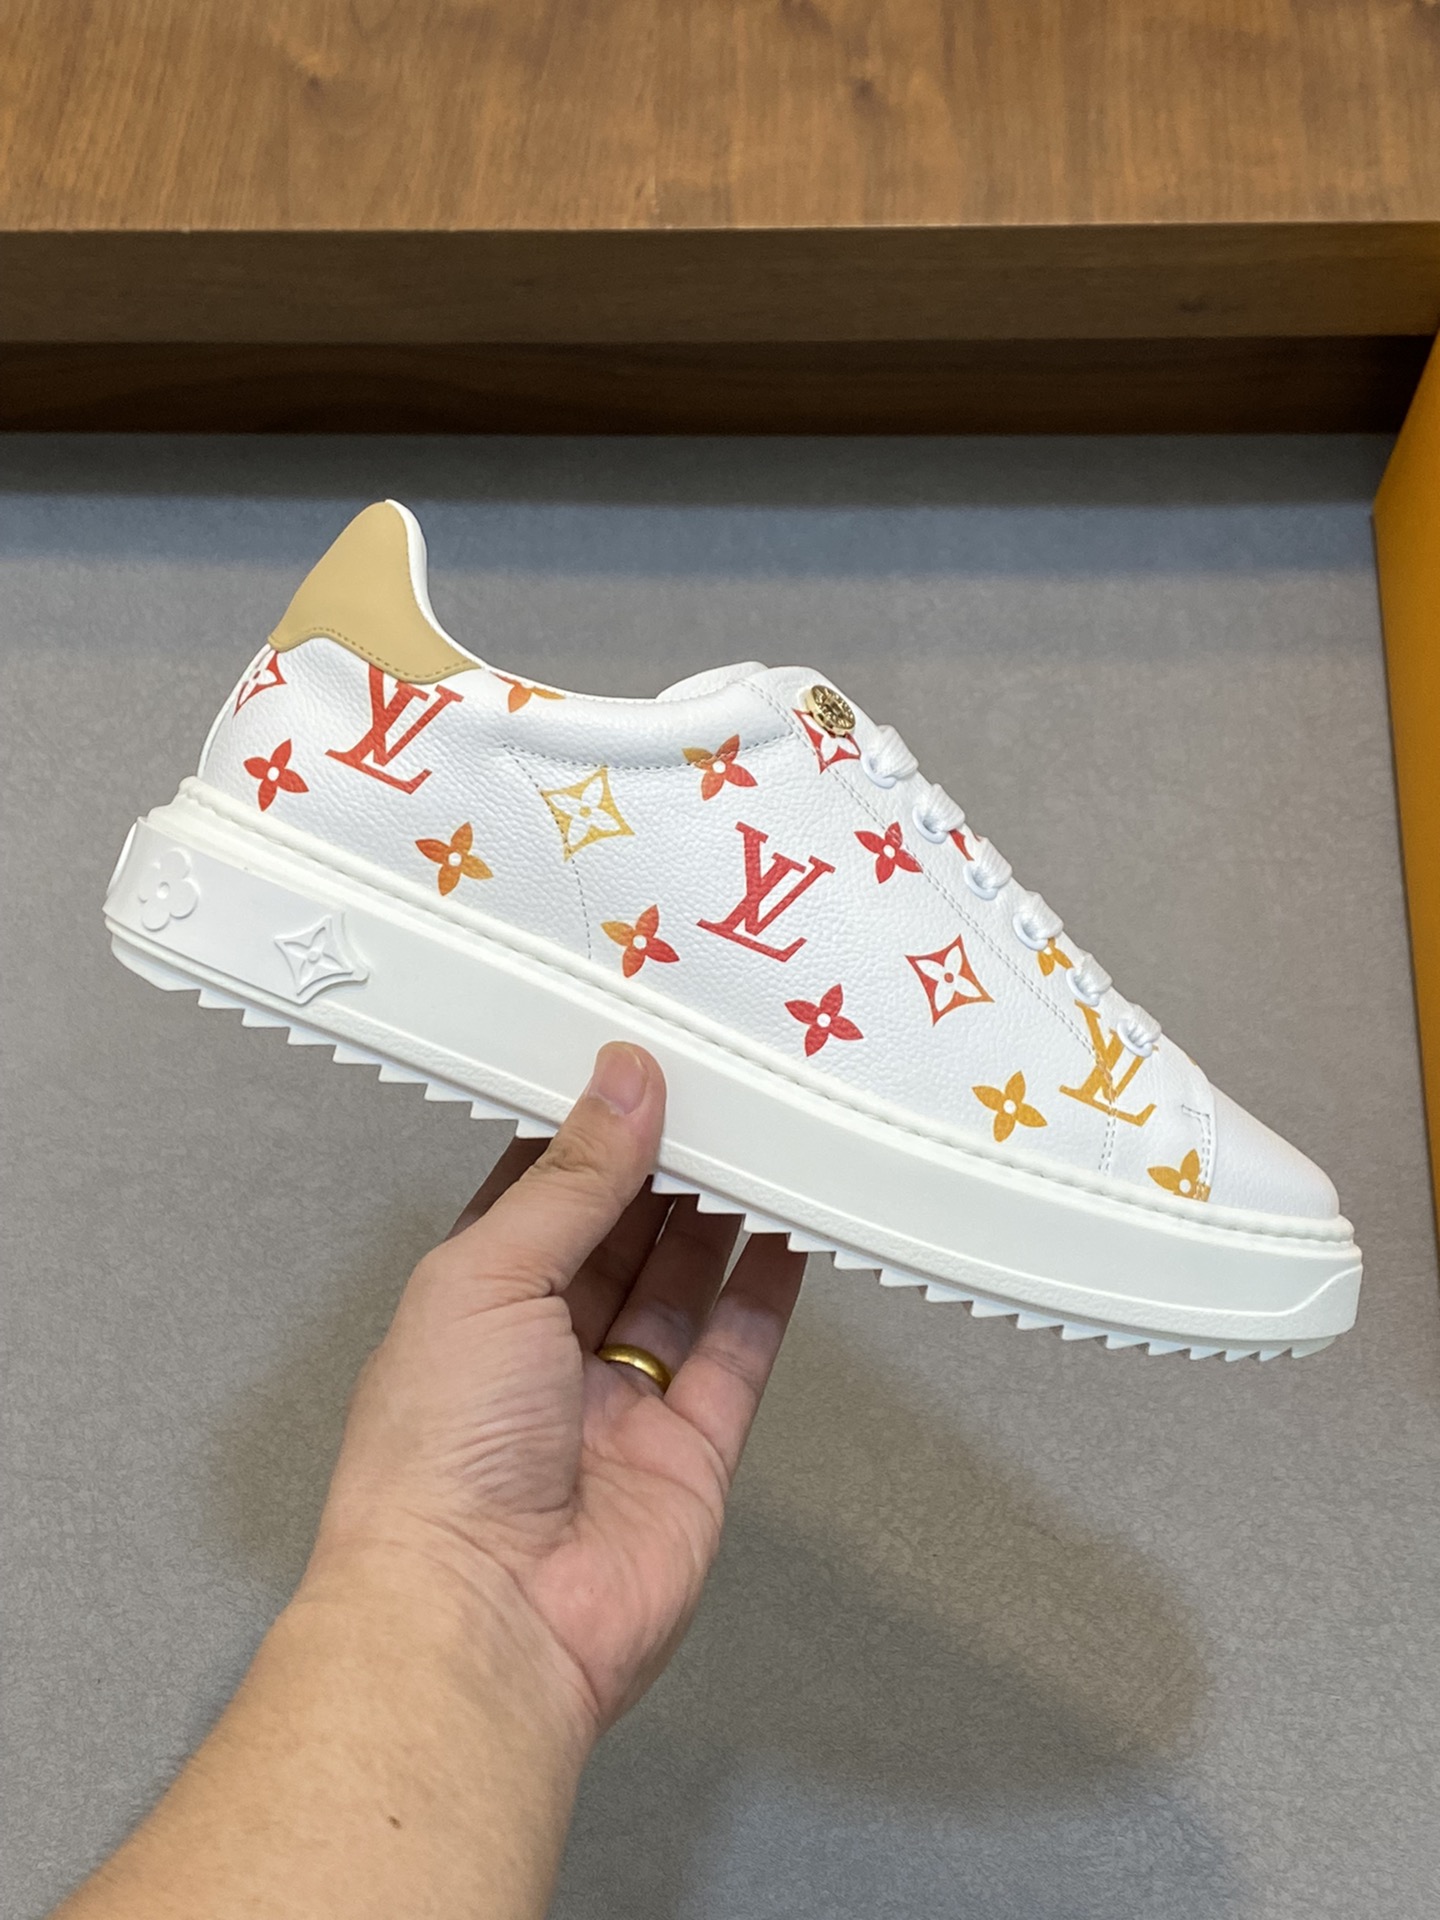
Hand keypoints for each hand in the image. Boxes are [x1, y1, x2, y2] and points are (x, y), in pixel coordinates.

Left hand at [306, 1043, 805, 1741]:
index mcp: (472, 1303)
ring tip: (763, 1139)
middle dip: (662, 1166)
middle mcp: (543, 1351)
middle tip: (719, 1089)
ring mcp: (619, 1404)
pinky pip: (737, 1358)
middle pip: (618, 1236)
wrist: (484, 1620)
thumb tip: (624, 1081)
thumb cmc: (441, 1451)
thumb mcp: (489, 1276)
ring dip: (719, 1218)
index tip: (638, 1064)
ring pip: (681, 1288)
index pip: (536, 1195)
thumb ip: (572, 1180)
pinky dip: (766, 1294)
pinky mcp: (690, 1453)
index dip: (585, 1131)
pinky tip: (789, 1233)